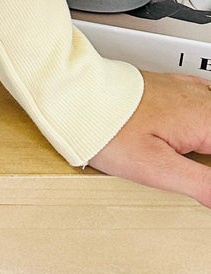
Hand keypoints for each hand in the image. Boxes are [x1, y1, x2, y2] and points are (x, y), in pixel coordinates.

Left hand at [86, 68, 210, 202]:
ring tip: (196, 160)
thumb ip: (202, 184)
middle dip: (207, 158)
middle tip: (198, 176)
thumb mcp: (157, 168)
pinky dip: (205, 123)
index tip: (204, 183)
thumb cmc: (109, 130)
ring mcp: (185, 91)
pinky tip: (198, 136)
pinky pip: (205, 102)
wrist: (75, 96)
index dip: (210, 174)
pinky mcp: (172, 89)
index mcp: (203, 120)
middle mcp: (199, 100)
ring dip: (206, 143)